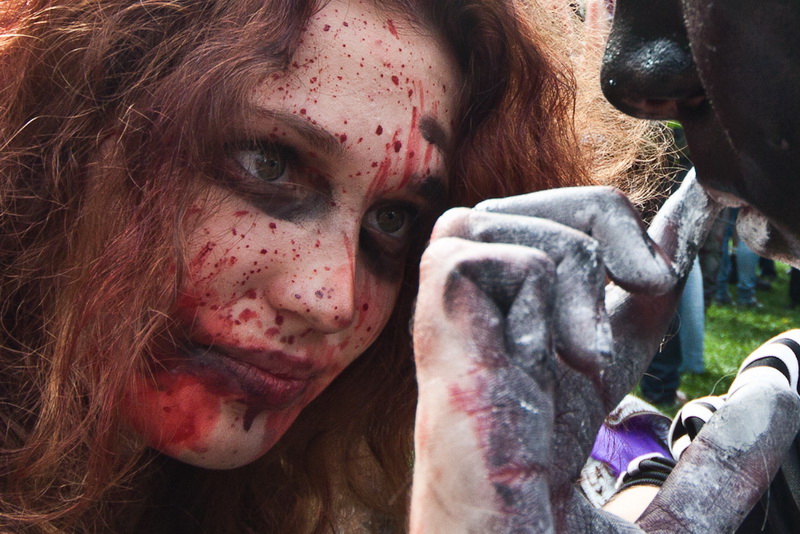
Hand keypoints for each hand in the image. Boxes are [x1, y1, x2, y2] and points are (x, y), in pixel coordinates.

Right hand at [410, 173, 720, 531]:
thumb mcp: (666, 512)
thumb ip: (722, 459)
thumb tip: (779, 395)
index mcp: (550, 385)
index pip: (590, 280)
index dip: (642, 237)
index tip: (694, 211)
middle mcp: (503, 346)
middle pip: (528, 220)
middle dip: (602, 219)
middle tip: (653, 281)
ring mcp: (464, 337)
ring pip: (494, 218)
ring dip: (573, 261)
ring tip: (589, 352)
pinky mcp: (438, 335)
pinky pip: (470, 253)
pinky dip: (527, 280)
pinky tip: (538, 353)